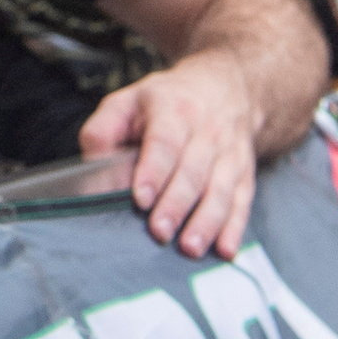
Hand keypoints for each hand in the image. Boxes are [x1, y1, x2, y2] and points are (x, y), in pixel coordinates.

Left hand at [80, 49, 260, 257]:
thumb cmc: (166, 101)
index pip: (164, 142)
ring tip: (189, 247)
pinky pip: (243, 202)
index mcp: (172, 109)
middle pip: (192, 171)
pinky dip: (235, 228)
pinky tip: (225, 250)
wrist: (223, 88)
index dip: (154, 171)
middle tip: (159, 232)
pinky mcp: (245, 173)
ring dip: (206, 221)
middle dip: (175, 204)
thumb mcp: (127, 101)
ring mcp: (230, 153)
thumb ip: (103, 132)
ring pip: (221, 190)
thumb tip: (92, 169)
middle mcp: (206, 131)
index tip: (140, 198)